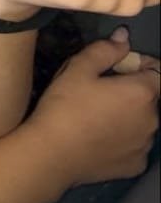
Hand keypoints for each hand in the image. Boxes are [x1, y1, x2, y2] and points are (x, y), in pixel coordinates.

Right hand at [27, 33, 159, 188]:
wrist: (53, 155)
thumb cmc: (65, 106)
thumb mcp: (78, 69)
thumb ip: (105, 50)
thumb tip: (124, 37)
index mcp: (142, 93)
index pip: (158, 72)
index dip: (141, 65)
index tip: (119, 66)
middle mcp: (152, 120)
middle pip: (149, 98)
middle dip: (131, 90)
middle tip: (100, 91)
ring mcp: (145, 146)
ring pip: (143, 122)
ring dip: (129, 115)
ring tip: (97, 116)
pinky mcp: (136, 165)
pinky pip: (135, 144)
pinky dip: (124, 138)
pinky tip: (100, 138)